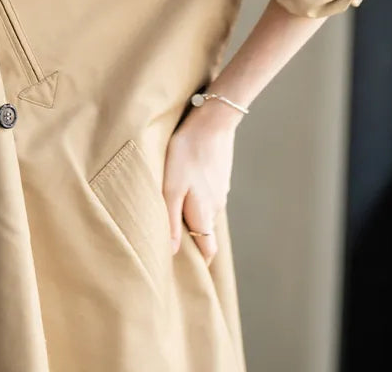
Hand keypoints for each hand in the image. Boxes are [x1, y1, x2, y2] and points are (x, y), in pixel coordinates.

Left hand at [161, 102, 239, 264]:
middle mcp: (216, 206)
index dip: (200, 262)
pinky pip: (208, 194)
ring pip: (207, 212)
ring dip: (194, 216)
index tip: (188, 271)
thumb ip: (171, 219)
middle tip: (175, 242)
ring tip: (174, 211)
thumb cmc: (187, 153)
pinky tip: (185, 185)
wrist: (213, 121)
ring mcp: (220, 189)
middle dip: (194, 241)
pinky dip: (198, 197)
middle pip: (207, 232)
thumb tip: (172, 252)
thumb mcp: (171, 187)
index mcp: (205, 213)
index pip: (208, 249)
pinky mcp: (219, 174)